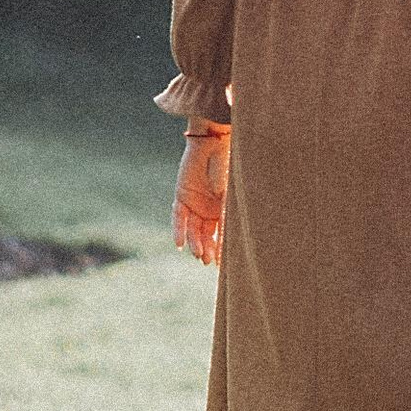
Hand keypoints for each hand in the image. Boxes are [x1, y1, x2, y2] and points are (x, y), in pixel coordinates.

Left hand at [174, 124, 228, 264]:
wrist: (214, 145)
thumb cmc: (228, 169)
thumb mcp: (230, 197)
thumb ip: (228, 218)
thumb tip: (232, 243)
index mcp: (224, 210)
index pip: (221, 235)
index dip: (221, 249)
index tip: (221, 265)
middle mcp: (209, 210)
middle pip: (206, 235)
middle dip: (207, 249)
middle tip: (208, 261)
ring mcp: (194, 204)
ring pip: (192, 230)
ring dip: (194, 242)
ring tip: (198, 254)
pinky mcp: (181, 197)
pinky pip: (178, 218)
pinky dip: (178, 231)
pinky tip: (179, 244)